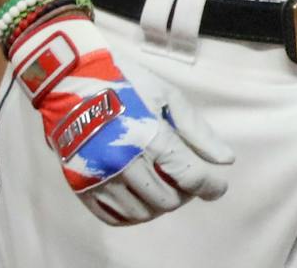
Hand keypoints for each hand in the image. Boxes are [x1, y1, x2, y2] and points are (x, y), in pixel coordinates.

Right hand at [7, 10, 233, 225]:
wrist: (70, 79)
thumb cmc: (126, 82)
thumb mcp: (167, 96)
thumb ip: (197, 131)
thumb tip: (225, 161)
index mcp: (150, 137)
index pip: (191, 177)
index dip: (211, 186)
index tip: (218, 186)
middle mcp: (125, 163)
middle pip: (169, 200)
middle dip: (184, 192)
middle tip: (184, 177)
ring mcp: (100, 178)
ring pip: (143, 213)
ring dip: (159, 203)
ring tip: (162, 183)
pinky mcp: (81, 187)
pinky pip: (114, 217)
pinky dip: (133, 213)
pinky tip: (140, 196)